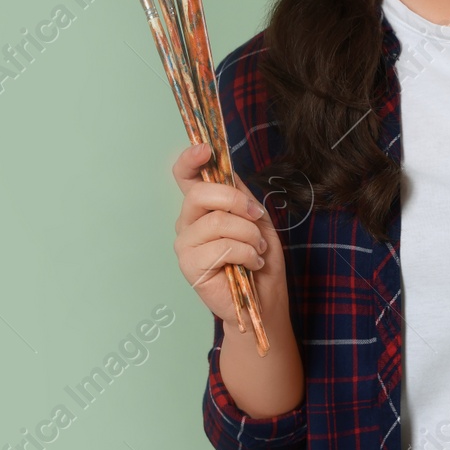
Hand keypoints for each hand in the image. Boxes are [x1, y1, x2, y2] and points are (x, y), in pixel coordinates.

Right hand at [171, 142, 289, 328]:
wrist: (264, 299)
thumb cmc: (259, 258)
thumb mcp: (257, 218)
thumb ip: (239, 194)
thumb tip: (226, 169)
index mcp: (202, 207)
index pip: (185, 176)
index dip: (190, 160)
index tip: (206, 150)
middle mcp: (188, 222)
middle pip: (200, 193)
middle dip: (236, 201)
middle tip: (257, 218)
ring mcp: (185, 244)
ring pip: (218, 222)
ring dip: (249, 235)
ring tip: (257, 250)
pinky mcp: (190, 266)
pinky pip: (223, 247)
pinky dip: (246, 253)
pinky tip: (251, 264)